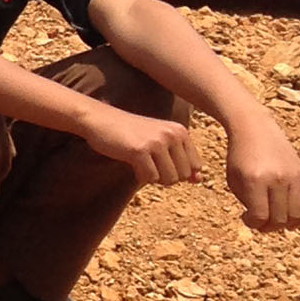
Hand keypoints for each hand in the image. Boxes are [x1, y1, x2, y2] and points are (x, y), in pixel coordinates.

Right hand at [81, 104, 200, 188]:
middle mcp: (173, 134)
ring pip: (169, 180)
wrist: (100, 119)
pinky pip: (150, 178)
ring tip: (141, 164)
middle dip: (165, 177)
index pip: (195, 167)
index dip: (177, 171)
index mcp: (181, 131)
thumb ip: (181, 159)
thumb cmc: (130, 132)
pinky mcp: (140, 150)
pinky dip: (140, 177)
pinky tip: (131, 164)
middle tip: (148, 163)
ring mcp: (157, 142)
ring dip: (154, 178)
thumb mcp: (160, 141)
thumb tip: (199, 180)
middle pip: (182, 176)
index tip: (160, 161)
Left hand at [225, 109, 299, 230]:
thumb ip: (247, 203)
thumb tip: (263, 223)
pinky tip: (291, 218)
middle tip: (260, 221)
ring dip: (284, 224)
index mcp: (255, 180)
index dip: (252, 224)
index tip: (246, 217)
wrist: (254, 128)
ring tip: (273, 219)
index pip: (260, 216)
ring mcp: (293, 176)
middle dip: (267, 227)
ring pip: (296, 215)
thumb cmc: (239, 156)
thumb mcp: (234, 179)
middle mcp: (277, 178)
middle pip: (279, 219)